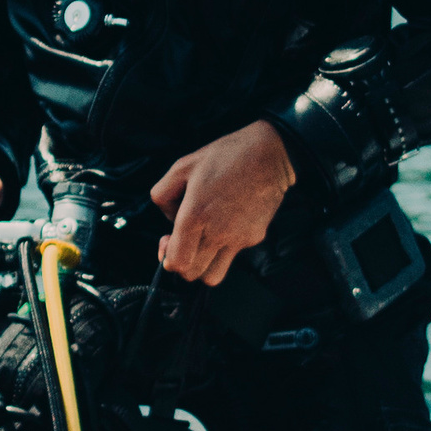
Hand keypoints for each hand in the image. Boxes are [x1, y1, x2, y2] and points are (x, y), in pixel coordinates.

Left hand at [149, 121, 295, 286]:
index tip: (168, 241)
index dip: (167, 257)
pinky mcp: (254, 237)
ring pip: (213, 276)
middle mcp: (217, 233)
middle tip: (183, 241)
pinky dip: (224, 248)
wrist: (268, 154)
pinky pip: (233, 255)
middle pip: (192, 274)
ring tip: (202, 243)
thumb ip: (162, 194)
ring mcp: (238, 238)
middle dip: (182, 263)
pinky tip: (225, 224)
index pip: (177, 262)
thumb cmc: (225, 156)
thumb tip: (167, 219)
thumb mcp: (182, 166)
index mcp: (195, 215)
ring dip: (203, 266)